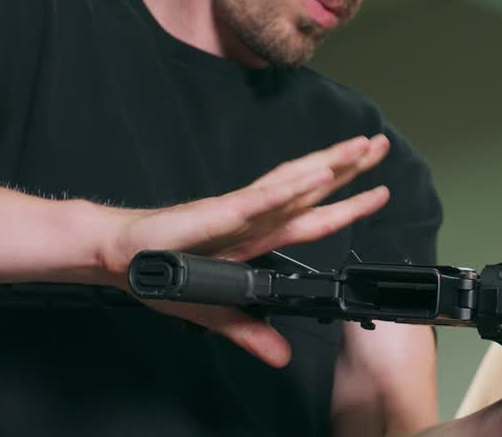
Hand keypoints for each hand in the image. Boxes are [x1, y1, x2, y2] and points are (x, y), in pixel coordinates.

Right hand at [99, 134, 391, 365]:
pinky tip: (311, 176)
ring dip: (327, 166)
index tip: (380, 190)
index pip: (313, 217)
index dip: (348, 203)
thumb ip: (252, 330)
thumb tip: (282, 357)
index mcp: (259, 237)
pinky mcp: (218, 212)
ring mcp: (240, 211)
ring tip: (358, 148)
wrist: (120, 257)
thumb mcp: (216, 312)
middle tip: (381, 144)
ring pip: (293, 184)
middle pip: (312, 188)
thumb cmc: (163, 271)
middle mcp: (256, 217)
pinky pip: (259, 199)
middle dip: (349, 166)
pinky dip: (286, 189)